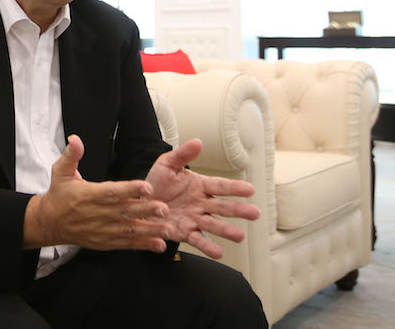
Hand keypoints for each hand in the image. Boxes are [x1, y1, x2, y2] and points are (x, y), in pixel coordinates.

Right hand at [24, 135, 171, 252]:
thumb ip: (71, 155)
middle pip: (125, 211)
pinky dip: (143, 244)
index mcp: (89, 194)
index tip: (147, 187)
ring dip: (149, 230)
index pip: (112, 192)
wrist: (50, 222)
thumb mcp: (60, 172)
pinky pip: (126, 244)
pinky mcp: (105, 242)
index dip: (130, 189)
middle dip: (146, 210)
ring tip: (167, 229)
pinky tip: (158, 244)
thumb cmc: (59, 195)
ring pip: (129, 230)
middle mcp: (98, 213)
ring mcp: (102, 229)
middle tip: (164, 209)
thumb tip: (75, 139)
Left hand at [144, 138, 259, 258]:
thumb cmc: (156, 182)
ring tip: (239, 236)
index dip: (234, 187)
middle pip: (222, 207)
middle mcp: (201, 204)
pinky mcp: (185, 233)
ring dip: (226, 231)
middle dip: (238, 210)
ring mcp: (194, 219)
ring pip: (213, 225)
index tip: (250, 189)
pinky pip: (198, 240)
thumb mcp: (166, 165)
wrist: (139, 202)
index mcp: (199, 186)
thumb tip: (198, 142)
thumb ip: (182, 155)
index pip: (220, 186)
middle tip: (255, 213)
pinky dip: (207, 246)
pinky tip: (218, 253)